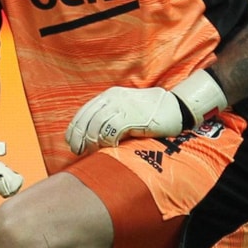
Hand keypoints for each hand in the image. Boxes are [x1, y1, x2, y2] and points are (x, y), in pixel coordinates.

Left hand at [65, 69, 227, 155]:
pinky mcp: (132, 116)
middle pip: (86, 119)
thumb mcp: (125, 109)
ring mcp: (122, 106)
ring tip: (92, 152)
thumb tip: (90, 136)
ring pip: (96, 125)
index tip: (72, 143)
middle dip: (79, 138)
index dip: (74, 129)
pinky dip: (106, 141)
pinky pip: (111, 131)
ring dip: (91, 141)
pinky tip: (109, 147)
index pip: (83, 112)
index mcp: (109, 95)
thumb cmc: (150, 113)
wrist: (175, 107)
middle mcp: (113, 98)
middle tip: (78, 151)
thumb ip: (109, 117)